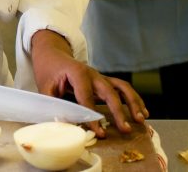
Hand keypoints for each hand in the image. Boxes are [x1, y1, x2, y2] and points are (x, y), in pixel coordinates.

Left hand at [31, 30, 147, 136]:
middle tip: (125, 129)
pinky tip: (142, 112)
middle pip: (110, 92)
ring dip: (133, 103)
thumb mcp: (45, 86)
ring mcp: (101, 77)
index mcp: (77, 73)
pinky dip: (134, 99)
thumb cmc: (49, 70)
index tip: (100, 132)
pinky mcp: (105, 81)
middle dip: (118, 112)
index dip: (93, 117)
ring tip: (141, 119)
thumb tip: (60, 123)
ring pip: (122, 88)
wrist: (53, 54)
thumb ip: (52, 104)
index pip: (87, 98)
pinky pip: (122, 89)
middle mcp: (93, 74)